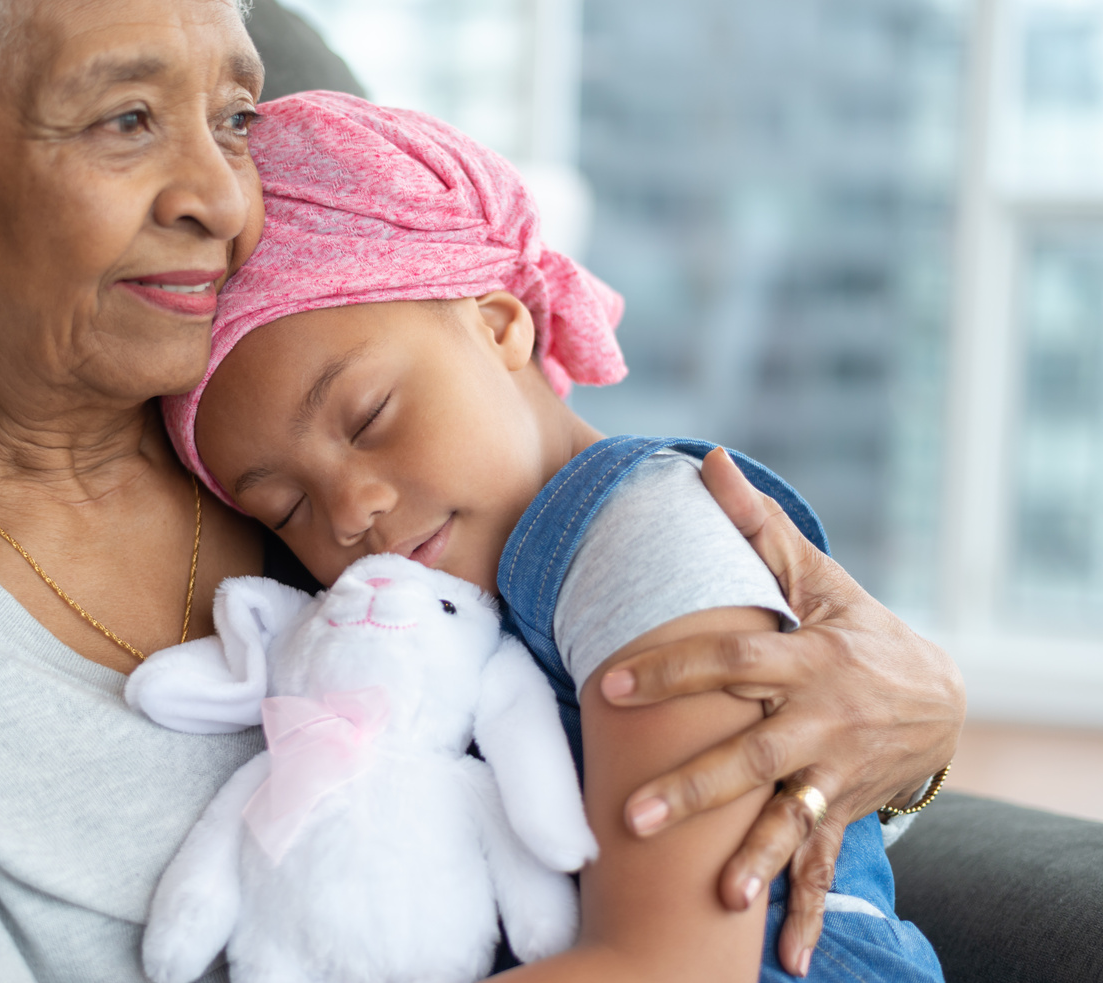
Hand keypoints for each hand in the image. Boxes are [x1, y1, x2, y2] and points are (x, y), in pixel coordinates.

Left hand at [598, 447, 963, 975]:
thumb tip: (707, 461)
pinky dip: (809, 912)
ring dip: (754, 859)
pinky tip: (788, 958)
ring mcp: (832, 773)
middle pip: (752, 756)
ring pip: (789, 820)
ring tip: (718, 897)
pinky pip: (822, 866)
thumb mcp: (815, 577)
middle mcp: (818, 721)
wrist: (937, 696)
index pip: (729, 663)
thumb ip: (754, 528)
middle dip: (696, 786)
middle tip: (633, 815)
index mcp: (803, 659)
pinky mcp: (841, 812)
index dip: (672, 670)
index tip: (609, 682)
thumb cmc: (855, 628)